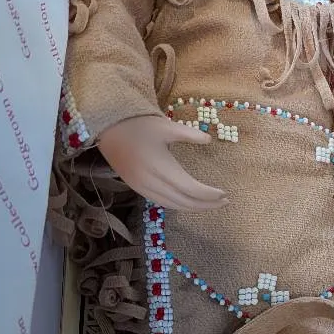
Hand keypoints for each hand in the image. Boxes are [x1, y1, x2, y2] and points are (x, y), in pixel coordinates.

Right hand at [97, 116, 227, 211]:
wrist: (109, 130)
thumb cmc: (139, 125)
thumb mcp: (166, 125)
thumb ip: (189, 134)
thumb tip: (209, 139)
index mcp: (161, 168)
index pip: (191, 189)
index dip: (209, 195)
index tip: (224, 194)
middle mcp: (152, 182)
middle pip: (184, 202)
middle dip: (205, 205)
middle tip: (224, 202)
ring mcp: (143, 188)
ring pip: (173, 205)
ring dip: (193, 207)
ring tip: (210, 204)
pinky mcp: (137, 189)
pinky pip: (161, 203)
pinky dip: (178, 205)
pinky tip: (188, 202)